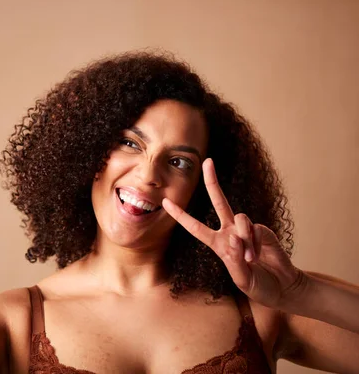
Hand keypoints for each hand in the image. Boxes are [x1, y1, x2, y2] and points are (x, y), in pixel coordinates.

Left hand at [162, 158, 303, 307]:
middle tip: (207, 161)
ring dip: (243, 240)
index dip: (180, 215)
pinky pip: (253, 228)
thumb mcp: (242, 279)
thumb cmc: (259, 285)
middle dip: (212, 181)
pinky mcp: (262, 229)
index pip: (195, 227)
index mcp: (217, 244)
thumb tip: (233, 236)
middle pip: (219, 202)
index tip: (165, 202)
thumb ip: (235, 260)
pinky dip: (253, 242)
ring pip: (239, 219)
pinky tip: (258, 255)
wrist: (283, 286)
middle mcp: (230, 232)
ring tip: (250, 259)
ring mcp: (246, 229)